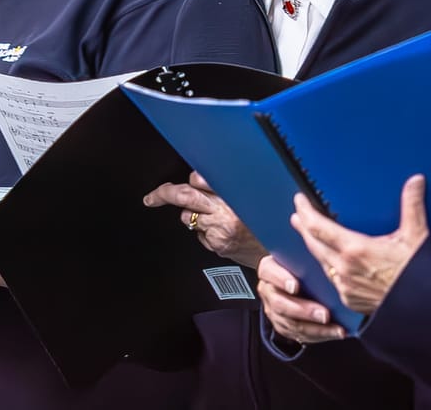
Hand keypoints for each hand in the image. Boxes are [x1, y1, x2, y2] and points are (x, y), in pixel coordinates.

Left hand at [144, 173, 264, 267]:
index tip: (186, 181)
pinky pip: (200, 235)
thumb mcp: (251, 196)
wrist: (279, 252)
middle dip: (164, 194)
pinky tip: (220, 232)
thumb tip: (203, 179)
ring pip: (188, 218)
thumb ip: (228, 186)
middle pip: (185, 196)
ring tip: (210, 217)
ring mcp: (219, 230)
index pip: (200, 179)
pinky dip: (205, 232)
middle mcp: (225, 210)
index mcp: (234, 193)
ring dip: (191, 215)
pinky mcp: (218, 245)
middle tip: (151, 197)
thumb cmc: (265, 223)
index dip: (192, 180)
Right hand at [257, 253, 344, 344]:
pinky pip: (299, 335)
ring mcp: (273, 310)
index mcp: (269, 269)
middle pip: (280, 303)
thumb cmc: (302, 264)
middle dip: (304, 311)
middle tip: (325, 314)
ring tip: (336, 328)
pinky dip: (319, 335)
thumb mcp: (302, 256)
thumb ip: (308, 257)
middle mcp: (268, 290)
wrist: (301, 278)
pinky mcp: (283, 325)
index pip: (269, 272)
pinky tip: (335, 331)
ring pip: (291, 324)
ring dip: (316, 328)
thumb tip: (324, 256)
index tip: (296, 286)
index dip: (281, 279)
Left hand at [289, 175, 428, 315]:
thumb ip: (412, 205)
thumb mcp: (416, 235)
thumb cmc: (418, 274)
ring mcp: (345, 287)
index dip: (305, 212)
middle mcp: (344, 269)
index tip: (299, 201)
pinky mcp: (350, 300)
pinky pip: (332, 280)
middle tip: (298, 216)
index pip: (318, 228)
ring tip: (311, 237)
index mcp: (355, 249)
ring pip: (322, 263)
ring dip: (314, 248)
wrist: (425, 308)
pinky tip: (330, 263)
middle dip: (304, 228)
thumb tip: (415, 181)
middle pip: (313, 245)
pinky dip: (328, 267)